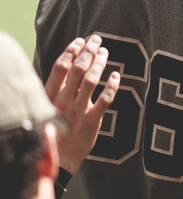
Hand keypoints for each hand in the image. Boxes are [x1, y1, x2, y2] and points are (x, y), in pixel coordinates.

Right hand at [43, 35, 119, 173]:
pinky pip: (104, 100)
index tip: (80, 41)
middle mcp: (63, 101)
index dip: (70, 52)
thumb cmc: (55, 130)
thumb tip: (67, 66)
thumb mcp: (49, 108)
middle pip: (76, 70)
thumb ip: (57, 89)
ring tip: (105, 52)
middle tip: (97, 40)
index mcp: (50, 96)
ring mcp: (77, 111)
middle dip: (87, 52)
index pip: (59, 68)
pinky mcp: (91, 121)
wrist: (60, 158)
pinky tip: (116, 76)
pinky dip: (111, 87)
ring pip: (90, 81)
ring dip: (99, 64)